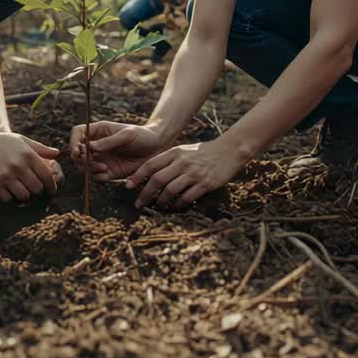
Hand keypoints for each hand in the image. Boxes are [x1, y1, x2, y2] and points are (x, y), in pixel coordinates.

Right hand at [0, 131, 60, 202]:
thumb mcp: (20, 140)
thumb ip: (40, 148)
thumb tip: (58, 154)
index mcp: (28, 154)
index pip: (47, 176)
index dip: (51, 185)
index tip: (50, 190)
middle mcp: (18, 166)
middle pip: (37, 188)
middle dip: (37, 191)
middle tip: (34, 191)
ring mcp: (6, 176)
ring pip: (24, 196)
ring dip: (25, 196)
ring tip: (22, 192)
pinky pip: (9, 199)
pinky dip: (11, 198)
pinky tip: (9, 192)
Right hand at [69, 121, 168, 180]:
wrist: (157, 149)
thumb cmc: (142, 136)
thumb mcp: (127, 135)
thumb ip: (108, 142)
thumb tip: (89, 147)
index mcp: (98, 131)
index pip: (78, 133)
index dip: (73, 141)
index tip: (77, 150)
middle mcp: (97, 145)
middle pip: (77, 153)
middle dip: (80, 159)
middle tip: (91, 161)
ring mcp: (101, 159)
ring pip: (84, 167)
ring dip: (89, 169)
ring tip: (103, 167)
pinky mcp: (108, 171)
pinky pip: (96, 177)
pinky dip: (98, 177)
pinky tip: (107, 173)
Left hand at [126, 141, 244, 208]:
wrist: (229, 150)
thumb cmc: (203, 152)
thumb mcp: (183, 151)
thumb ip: (168, 160)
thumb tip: (150, 175)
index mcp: (174, 153)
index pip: (150, 165)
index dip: (137, 176)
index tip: (128, 186)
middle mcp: (182, 163)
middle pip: (157, 180)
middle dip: (144, 194)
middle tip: (138, 203)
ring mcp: (193, 174)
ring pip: (170, 191)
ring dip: (160, 201)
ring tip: (157, 206)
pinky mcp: (205, 184)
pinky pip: (186, 198)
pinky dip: (178, 205)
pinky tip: (174, 207)